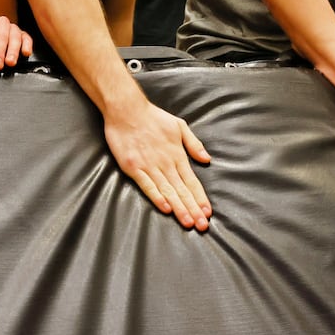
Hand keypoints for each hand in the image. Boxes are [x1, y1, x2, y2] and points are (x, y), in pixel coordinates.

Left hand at [0, 12, 31, 69]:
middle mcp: (1, 22)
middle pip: (3, 33)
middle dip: (0, 50)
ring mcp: (12, 28)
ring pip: (15, 35)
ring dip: (13, 50)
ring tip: (10, 62)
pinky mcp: (21, 36)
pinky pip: (27, 38)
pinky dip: (27, 45)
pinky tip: (26, 53)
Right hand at [103, 102, 211, 230]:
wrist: (126, 109)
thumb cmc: (152, 116)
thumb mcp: (179, 125)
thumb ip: (193, 144)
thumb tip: (206, 159)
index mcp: (177, 154)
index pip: (192, 181)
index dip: (200, 198)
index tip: (207, 212)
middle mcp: (165, 162)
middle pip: (182, 190)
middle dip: (193, 209)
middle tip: (202, 226)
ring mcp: (149, 166)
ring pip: (167, 191)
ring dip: (179, 208)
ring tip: (188, 222)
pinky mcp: (133, 167)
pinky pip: (147, 185)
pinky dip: (157, 197)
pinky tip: (165, 208)